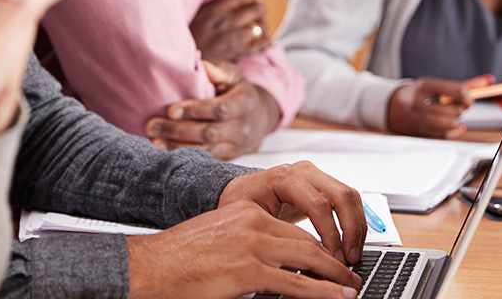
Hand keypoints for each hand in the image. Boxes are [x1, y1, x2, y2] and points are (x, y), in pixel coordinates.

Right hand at [126, 201, 360, 298]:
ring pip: (308, 259)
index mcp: (246, 211)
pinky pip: (295, 283)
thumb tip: (279, 264)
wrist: (152, 265)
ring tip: (349, 289)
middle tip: (349, 277)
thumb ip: (249, 243)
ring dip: (334, 277)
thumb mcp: (220, 239)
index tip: (333, 261)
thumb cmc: (181, 257)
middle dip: (333, 262)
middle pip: (307, 241)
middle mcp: (252, 222)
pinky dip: (322, 292)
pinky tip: (337, 298)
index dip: (320, 248)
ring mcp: (251, 245)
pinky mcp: (248, 270)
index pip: (294, 229)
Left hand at [144, 61, 280, 158]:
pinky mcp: (226, 158)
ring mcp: (234, 146)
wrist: (259, 120)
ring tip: (154, 140)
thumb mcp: (234, 77)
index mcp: (243, 104)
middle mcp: (240, 128)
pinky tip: (165, 151)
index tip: (170, 110)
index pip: (218, 109)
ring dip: (177, 147)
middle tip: (152, 125)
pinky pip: (205, 160)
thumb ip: (219, 70)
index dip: (195, 110)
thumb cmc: (239, 92)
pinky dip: (185, 157)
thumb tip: (201, 64)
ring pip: (205, 150)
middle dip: (178, 130)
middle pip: (208, 133)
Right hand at [190, 0, 269, 61]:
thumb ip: (219, 3)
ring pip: (261, 26)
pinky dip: (265, 40)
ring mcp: (234, 38)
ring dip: (262, 25)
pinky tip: (261, 40)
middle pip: (255, 8)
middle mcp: (226, 21)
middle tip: (257, 10)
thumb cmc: (192, 35)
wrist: (185, 60)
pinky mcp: (240, 53)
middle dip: (259, 8)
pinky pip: (262, 43)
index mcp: (215, 9)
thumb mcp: (200, 13)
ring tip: (258, 26)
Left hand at [217, 161, 367, 265]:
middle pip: (342, 196)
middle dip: (351, 230)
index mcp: (284, 177)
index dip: (330, 234)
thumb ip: (275, 235)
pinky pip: (348, 201)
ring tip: (352, 255)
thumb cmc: (239, 205)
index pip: (318, 204)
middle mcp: (303, 171)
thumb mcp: (249, 220)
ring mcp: (315, 176)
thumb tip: (300, 258)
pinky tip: (350, 244)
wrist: (239, 193)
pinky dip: (354, 223)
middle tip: (350, 259)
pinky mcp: (323, 185)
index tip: (334, 259)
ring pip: (350, 197)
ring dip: (357, 227)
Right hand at [386, 75, 492, 138]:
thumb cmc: (418, 94)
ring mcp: (418, 119)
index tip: (469, 98)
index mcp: (425, 86)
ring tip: (450, 115)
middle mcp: (420, 102)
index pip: (456, 91)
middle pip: (454, 109)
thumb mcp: (436, 85)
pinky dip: (454, 131)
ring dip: (456, 119)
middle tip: (458, 106)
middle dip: (460, 108)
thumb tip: (489, 81)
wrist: (391, 107)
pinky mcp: (420, 132)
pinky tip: (455, 126)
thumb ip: (463, 84)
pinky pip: (445, 134)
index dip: (468, 96)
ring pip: (450, 123)